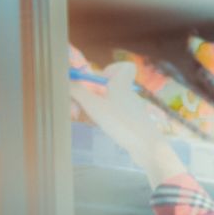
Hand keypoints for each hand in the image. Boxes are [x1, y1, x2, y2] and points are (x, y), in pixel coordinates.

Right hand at [69, 61, 184, 184]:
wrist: (147, 147)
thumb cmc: (120, 122)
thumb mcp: (94, 106)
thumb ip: (78, 91)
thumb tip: (66, 80)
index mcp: (123, 85)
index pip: (126, 67)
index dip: (111, 69)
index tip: (100, 81)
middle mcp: (131, 95)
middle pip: (114, 86)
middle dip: (97, 92)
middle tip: (87, 102)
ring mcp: (135, 110)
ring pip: (115, 102)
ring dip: (101, 107)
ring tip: (94, 117)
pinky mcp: (136, 124)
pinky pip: (120, 115)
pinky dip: (110, 118)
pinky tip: (106, 128)